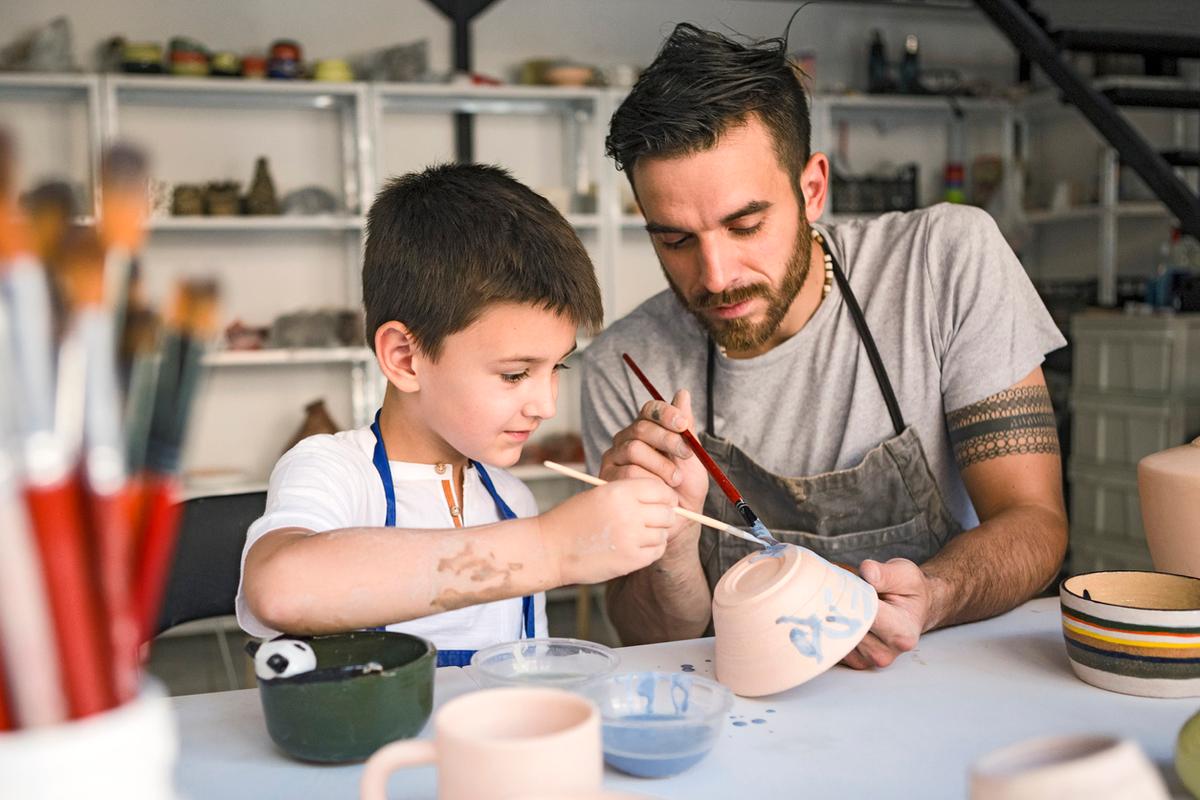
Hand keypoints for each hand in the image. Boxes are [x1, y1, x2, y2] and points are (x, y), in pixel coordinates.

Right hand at [540, 478, 675, 585]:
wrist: (550, 548)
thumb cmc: (573, 519)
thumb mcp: (599, 495)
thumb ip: (630, 494)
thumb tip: (665, 500)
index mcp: (619, 492)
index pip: (660, 489)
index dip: (664, 496)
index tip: (662, 501)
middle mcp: (628, 513)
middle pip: (667, 512)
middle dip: (664, 515)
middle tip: (653, 520)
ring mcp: (630, 538)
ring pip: (663, 533)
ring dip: (655, 534)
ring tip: (638, 534)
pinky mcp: (630, 560)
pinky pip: (656, 551)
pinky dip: (651, 549)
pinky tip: (635, 546)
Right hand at [598, 389, 708, 551]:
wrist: (677, 525)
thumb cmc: (684, 491)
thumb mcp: (691, 460)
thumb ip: (685, 429)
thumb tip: (683, 393)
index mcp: (647, 431)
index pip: (650, 410)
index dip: (666, 414)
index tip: (684, 425)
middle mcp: (627, 441)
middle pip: (642, 428)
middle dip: (668, 440)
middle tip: (686, 456)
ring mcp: (615, 460)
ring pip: (634, 450)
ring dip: (661, 467)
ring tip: (674, 484)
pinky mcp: (608, 480)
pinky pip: (628, 474)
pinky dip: (650, 485)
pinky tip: (659, 495)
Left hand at [841, 558, 935, 669]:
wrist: (912, 610)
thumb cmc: (908, 593)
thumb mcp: (905, 575)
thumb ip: (885, 574)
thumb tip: (867, 573)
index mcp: (902, 632)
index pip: (867, 616)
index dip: (851, 597)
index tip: (842, 583)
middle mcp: (886, 652)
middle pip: (848, 628)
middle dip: (837, 606)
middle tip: (834, 588)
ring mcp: (869, 660)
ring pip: (836, 636)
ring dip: (832, 616)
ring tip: (842, 600)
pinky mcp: (854, 661)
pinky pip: (833, 643)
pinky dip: (830, 627)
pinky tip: (839, 614)